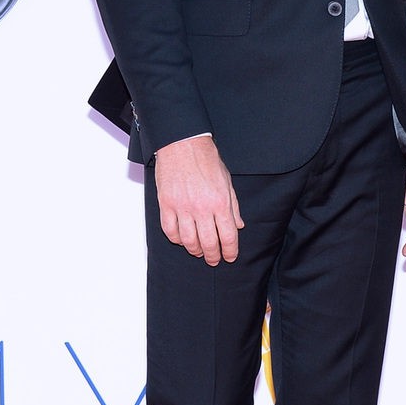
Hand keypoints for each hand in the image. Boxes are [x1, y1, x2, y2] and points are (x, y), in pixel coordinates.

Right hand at [154, 135, 243, 264]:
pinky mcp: (166, 204)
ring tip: (198, 252)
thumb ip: (233, 206)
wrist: (183, 144)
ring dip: (195, 250)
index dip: (231, 251)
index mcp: (220, 202)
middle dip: (213, 256)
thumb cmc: (206, 160)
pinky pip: (170, 230)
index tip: (230, 257)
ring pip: (188, 241)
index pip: (229, 236)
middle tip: (214, 260)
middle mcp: (202, 208)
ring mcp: (182, 207)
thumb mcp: (227, 182)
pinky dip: (176, 239)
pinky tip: (181, 240)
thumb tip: (238, 225)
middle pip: (209, 243)